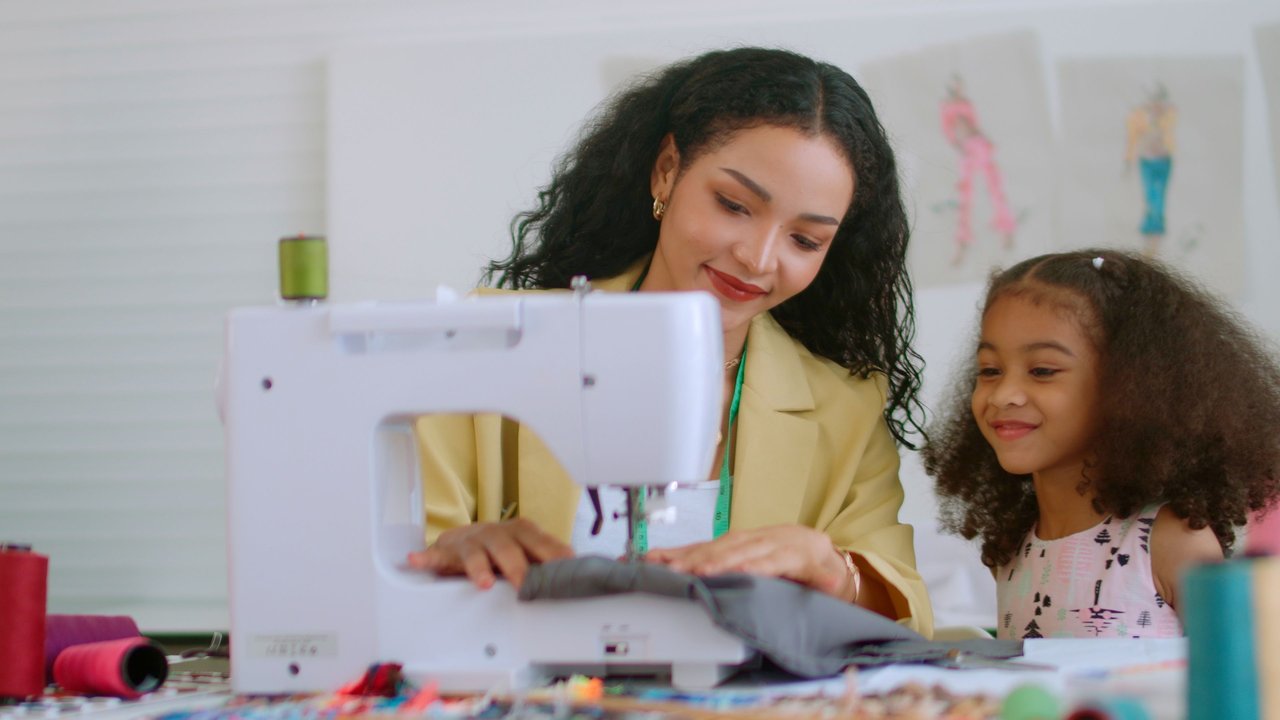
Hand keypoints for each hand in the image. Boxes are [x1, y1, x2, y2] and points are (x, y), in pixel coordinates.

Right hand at [406, 518, 572, 589]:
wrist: (461, 540)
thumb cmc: (499, 551)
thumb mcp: (526, 554)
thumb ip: (547, 564)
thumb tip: (579, 576)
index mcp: (519, 533)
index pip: (538, 539)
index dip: (551, 552)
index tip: (566, 568)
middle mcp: (495, 533)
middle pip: (507, 543)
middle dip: (517, 565)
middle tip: (525, 585)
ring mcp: (470, 541)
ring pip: (474, 550)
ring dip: (478, 567)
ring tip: (482, 583)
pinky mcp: (445, 552)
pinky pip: (433, 555)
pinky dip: (426, 559)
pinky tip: (417, 561)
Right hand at [643, 525, 854, 599]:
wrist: (811, 543)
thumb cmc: (813, 562)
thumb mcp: (825, 572)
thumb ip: (824, 579)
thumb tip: (833, 583)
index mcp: (785, 550)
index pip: (762, 559)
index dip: (743, 565)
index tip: (726, 572)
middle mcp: (761, 541)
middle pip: (732, 552)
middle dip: (707, 561)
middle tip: (685, 571)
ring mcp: (743, 539)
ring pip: (715, 546)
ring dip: (689, 556)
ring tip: (667, 566)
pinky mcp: (729, 541)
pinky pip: (704, 545)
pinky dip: (681, 550)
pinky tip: (659, 555)